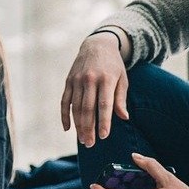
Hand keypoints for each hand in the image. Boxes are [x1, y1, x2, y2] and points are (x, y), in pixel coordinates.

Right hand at [62, 31, 128, 146]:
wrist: (97, 44)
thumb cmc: (113, 65)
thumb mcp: (122, 79)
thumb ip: (120, 98)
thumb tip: (124, 117)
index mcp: (106, 79)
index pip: (104, 104)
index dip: (104, 121)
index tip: (103, 136)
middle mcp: (90, 79)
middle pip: (88, 109)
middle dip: (88, 128)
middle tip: (90, 144)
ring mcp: (77, 80)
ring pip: (76, 107)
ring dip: (78, 125)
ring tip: (82, 140)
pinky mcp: (68, 81)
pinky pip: (65, 101)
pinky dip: (65, 116)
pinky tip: (67, 129)